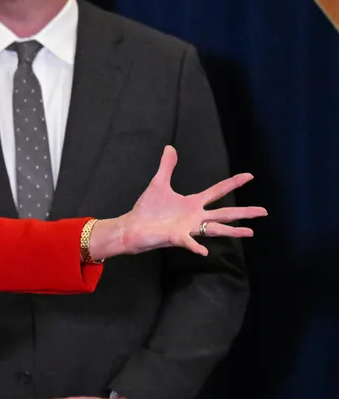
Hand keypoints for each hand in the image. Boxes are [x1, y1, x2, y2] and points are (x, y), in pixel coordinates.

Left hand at [90, 146, 265, 259]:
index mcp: (193, 203)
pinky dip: (196, 246)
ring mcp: (188, 228)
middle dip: (244, 212)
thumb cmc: (147, 209)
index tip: (250, 175)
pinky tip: (205, 251)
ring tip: (250, 232)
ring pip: (215, 230)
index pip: (218, 191)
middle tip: (264, 212)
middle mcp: (195, 217)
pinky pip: (188, 242)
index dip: (233, 183)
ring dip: (232, 231)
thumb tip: (170, 147)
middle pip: (224, 213)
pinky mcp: (176, 237)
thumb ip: (167, 167)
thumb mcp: (158, 183)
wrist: (132, 227)